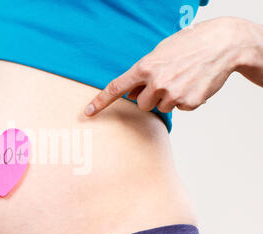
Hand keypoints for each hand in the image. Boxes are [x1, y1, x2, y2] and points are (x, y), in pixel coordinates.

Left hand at [85, 17, 261, 115]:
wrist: (222, 44)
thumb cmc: (189, 45)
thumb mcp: (160, 52)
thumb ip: (142, 73)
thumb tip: (132, 94)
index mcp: (145, 67)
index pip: (116, 88)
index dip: (100, 102)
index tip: (88, 112)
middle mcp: (156, 82)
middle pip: (142, 105)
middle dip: (150, 97)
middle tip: (166, 81)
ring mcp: (173, 94)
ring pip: (161, 108)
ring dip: (168, 98)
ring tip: (182, 79)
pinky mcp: (189, 102)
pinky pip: (180, 109)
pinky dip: (185, 100)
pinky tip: (193, 84)